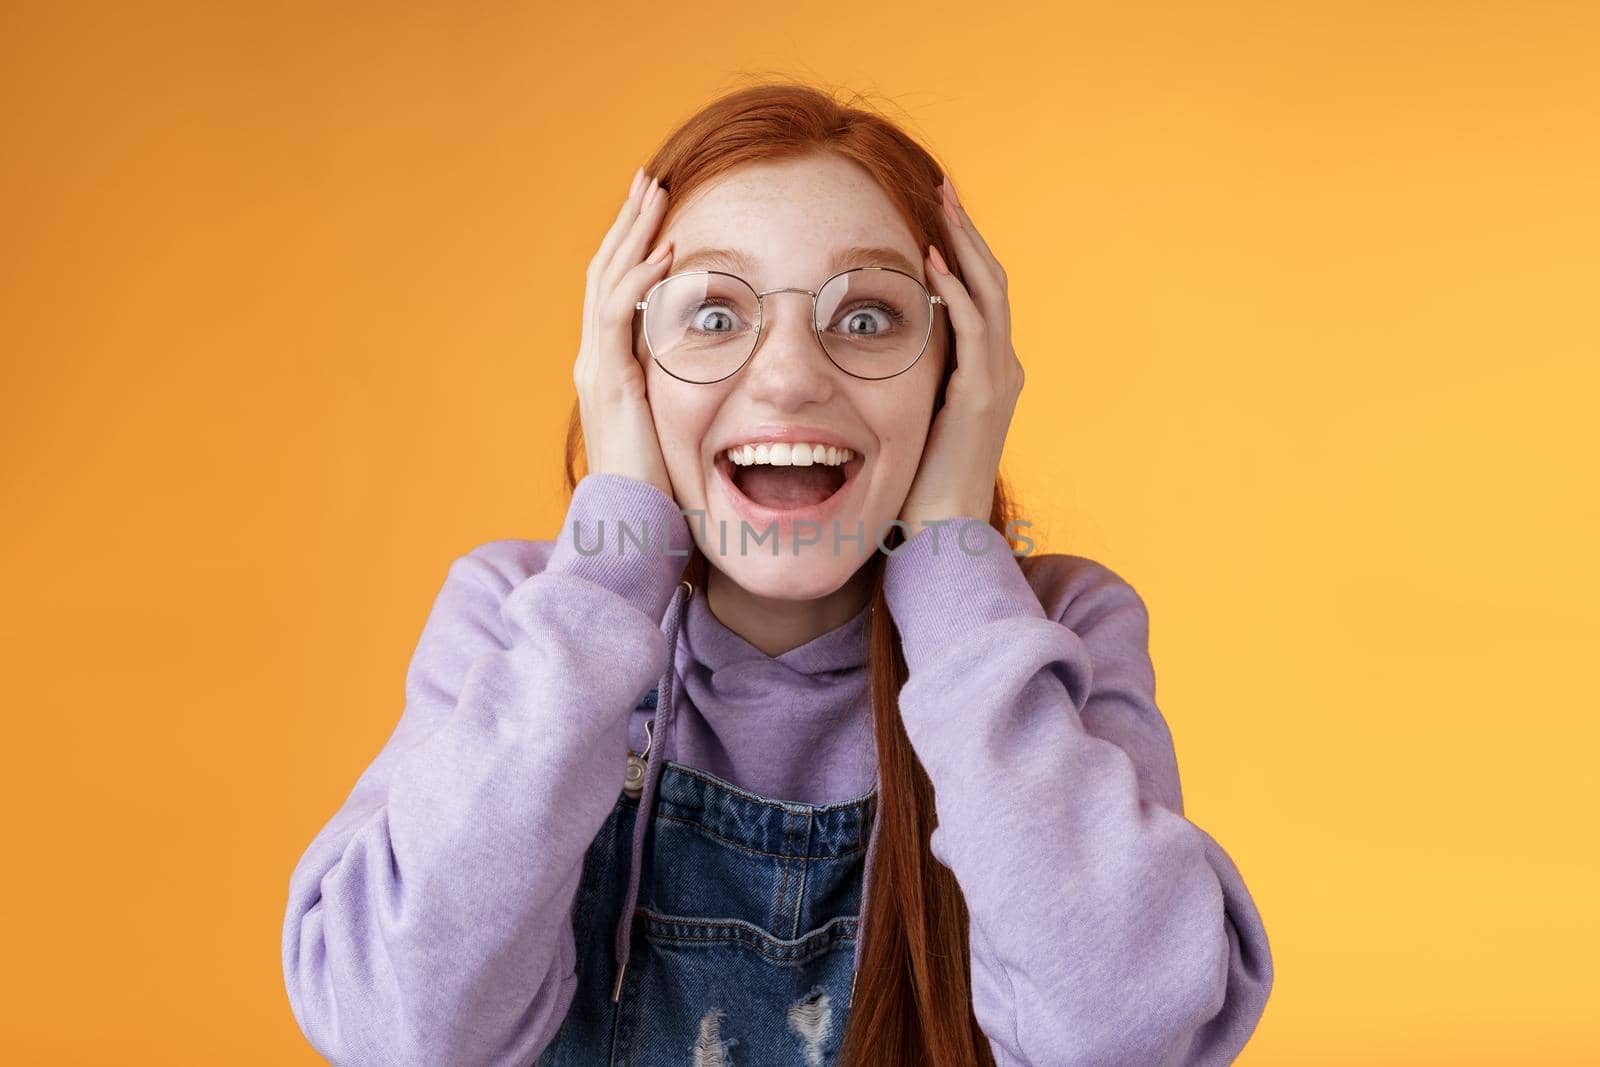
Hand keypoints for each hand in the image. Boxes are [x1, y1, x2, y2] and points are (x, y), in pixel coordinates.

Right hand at [572, 167, 677, 497]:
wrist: (631, 528)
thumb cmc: (660, 489)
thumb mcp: (679, 429)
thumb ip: (688, 395)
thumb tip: (728, 375)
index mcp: (610, 367)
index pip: (616, 290)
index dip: (635, 247)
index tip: (658, 210)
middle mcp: (596, 360)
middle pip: (605, 272)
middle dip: (629, 224)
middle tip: (649, 180)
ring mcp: (597, 369)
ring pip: (606, 282)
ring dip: (633, 235)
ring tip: (655, 194)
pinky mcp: (608, 383)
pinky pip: (617, 317)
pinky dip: (640, 281)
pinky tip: (664, 254)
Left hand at [898, 174, 1025, 533]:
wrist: (941, 531)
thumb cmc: (918, 481)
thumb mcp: (913, 413)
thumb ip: (906, 376)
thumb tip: (867, 344)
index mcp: (987, 369)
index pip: (980, 292)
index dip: (960, 247)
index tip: (935, 208)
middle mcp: (1002, 366)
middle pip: (991, 279)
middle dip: (966, 229)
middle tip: (943, 184)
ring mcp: (997, 379)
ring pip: (990, 292)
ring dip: (964, 244)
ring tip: (943, 203)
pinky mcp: (981, 396)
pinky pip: (975, 330)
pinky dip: (956, 291)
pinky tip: (934, 263)